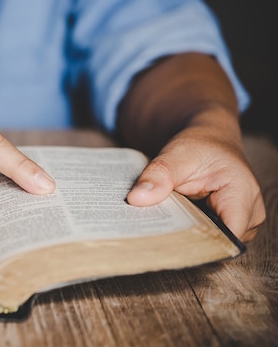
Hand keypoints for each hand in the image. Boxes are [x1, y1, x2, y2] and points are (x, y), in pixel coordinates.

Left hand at [126, 110, 265, 242]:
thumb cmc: (199, 145)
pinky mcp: (229, 224)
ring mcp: (241, 221)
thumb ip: (158, 177)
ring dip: (188, 237)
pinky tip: (171, 225)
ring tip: (162, 227)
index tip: (166, 242)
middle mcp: (249, 213)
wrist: (207, 141)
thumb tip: (136, 199)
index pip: (227, 236)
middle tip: (155, 233)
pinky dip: (190, 232)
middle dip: (188, 241)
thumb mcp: (175, 155)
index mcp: (242, 193)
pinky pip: (210, 237)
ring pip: (214, 242)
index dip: (199, 244)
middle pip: (220, 242)